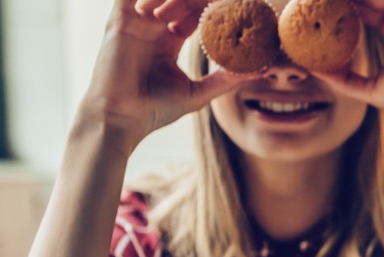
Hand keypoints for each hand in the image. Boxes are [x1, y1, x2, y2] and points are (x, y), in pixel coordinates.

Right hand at [83, 0, 254, 144]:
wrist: (121, 118)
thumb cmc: (155, 110)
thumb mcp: (199, 93)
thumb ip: (227, 78)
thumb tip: (262, 69)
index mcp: (169, 39)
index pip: (196, 10)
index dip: (215, 6)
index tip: (240, 7)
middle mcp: (154, 26)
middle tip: (224, 3)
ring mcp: (137, 21)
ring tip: (198, 7)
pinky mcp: (121, 19)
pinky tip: (173, 4)